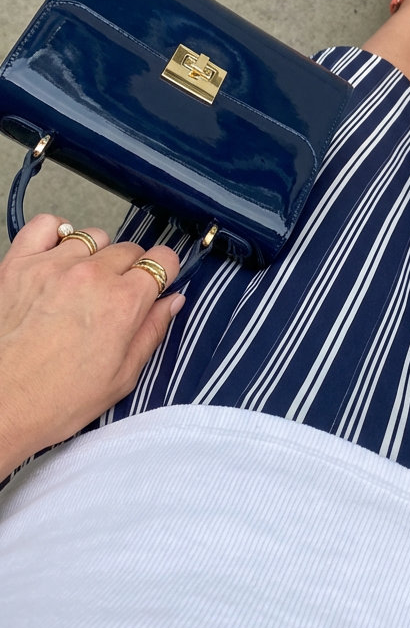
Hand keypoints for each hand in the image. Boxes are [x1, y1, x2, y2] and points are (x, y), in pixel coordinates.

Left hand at [0, 214, 183, 477]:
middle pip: (129, 249)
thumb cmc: (56, 401)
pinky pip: (46, 225)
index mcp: (124, 303)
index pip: (163, 260)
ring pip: (93, 236)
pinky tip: (57, 255)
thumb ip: (152, 332)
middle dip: (129, 270)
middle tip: (114, 297)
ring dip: (95, 255)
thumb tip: (172, 300)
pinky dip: (56, 234)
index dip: (163, 273)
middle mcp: (92, 275)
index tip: (154, 285)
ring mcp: (53, 265)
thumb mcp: (121, 378)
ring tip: (82, 282)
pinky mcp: (19, 263)